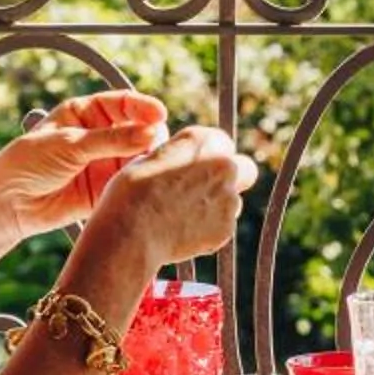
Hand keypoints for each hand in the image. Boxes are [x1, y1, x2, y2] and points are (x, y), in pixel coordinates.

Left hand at [0, 91, 168, 239]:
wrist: (9, 203)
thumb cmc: (28, 163)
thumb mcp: (69, 144)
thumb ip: (111, 140)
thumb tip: (151, 133)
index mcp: (86, 113)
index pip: (123, 103)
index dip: (143, 107)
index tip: (160, 115)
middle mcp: (99, 136)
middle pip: (137, 130)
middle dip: (149, 136)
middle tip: (154, 145)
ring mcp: (104, 163)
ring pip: (137, 157)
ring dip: (146, 161)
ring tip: (148, 166)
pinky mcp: (106, 189)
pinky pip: (129, 184)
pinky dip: (137, 183)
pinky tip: (141, 184)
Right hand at [79, 125, 255, 272]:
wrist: (131, 232)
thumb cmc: (131, 192)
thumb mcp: (149, 158)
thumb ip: (177, 156)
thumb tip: (181, 162)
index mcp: (205, 141)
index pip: (220, 142)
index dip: (206, 156)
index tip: (192, 167)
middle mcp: (225, 165)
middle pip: (242, 168)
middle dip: (228, 178)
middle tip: (203, 189)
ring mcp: (230, 199)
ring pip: (232, 200)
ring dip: (216, 206)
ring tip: (182, 216)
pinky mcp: (226, 228)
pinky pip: (223, 226)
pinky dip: (209, 230)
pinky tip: (182, 232)